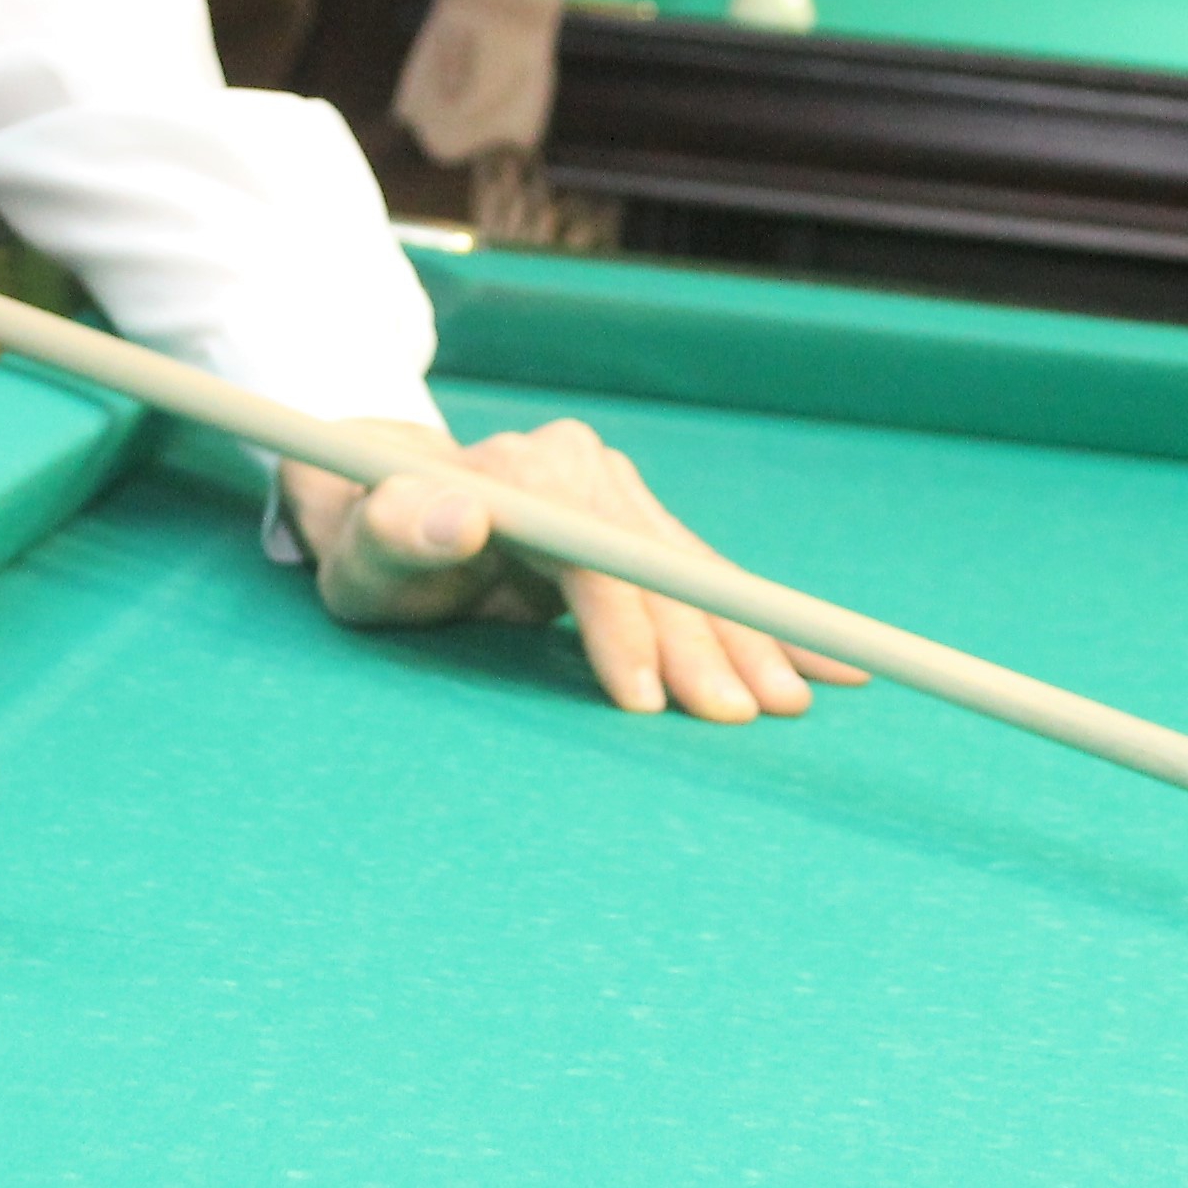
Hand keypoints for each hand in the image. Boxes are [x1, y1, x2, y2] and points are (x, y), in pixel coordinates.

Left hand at [285, 417, 862, 722]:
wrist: (387, 508)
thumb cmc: (372, 547)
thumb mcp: (365, 549)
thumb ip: (401, 531)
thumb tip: (460, 514)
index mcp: (525, 472)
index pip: (594, 553)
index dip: (626, 626)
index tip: (650, 699)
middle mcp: (579, 468)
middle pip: (657, 565)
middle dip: (704, 644)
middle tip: (742, 719)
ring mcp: (614, 490)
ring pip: (693, 573)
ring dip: (747, 638)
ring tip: (797, 701)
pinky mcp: (635, 520)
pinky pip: (706, 575)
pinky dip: (759, 621)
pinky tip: (822, 659)